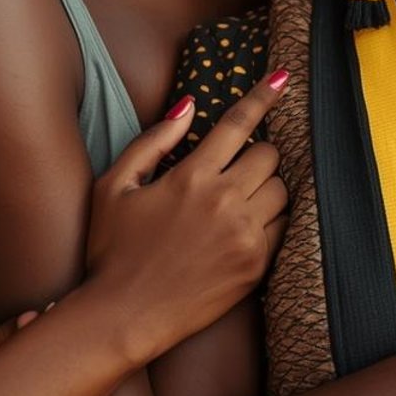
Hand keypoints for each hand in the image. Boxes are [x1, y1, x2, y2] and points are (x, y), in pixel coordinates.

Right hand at [83, 71, 290, 360]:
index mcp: (191, 177)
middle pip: (269, 155)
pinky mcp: (256, 265)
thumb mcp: (114, 187)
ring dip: (265, 187)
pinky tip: (244, 229)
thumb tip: (190, 104)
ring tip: (238, 202)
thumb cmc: (111, 251)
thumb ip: (152, 140)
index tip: (282, 79)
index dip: (262, 96)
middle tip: (234, 170)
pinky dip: (270, 220)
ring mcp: (244, 235)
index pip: (239, 123)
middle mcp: (224, 202)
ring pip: (281, 190)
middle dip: (256, 155)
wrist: (122, 317)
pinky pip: (283, 226)